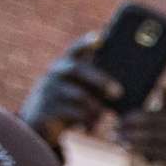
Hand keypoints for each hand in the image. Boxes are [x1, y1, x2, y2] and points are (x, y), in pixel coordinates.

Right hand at [22, 32, 118, 146]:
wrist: (41, 124)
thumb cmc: (71, 104)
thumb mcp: (81, 91)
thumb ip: (97, 84)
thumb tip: (124, 89)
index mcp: (65, 65)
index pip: (75, 49)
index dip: (86, 42)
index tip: (100, 37)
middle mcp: (55, 74)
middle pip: (77, 69)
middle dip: (100, 79)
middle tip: (118, 92)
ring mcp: (48, 91)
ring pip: (78, 95)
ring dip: (95, 107)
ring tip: (103, 116)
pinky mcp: (45, 109)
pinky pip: (71, 113)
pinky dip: (85, 121)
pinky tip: (90, 128)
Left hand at [115, 87, 165, 165]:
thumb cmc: (156, 148)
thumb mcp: (152, 132)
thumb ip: (143, 120)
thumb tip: (118, 114)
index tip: (162, 85)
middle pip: (154, 121)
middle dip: (133, 122)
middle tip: (116, 123)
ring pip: (153, 137)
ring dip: (131, 136)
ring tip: (113, 136)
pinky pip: (155, 152)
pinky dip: (136, 149)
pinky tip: (123, 147)